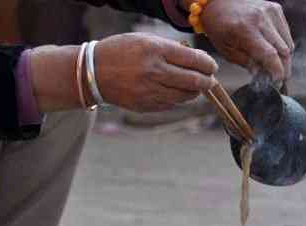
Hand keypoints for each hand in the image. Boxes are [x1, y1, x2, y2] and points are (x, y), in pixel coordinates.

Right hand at [31, 33, 217, 112]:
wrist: (92, 72)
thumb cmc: (122, 52)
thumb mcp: (145, 40)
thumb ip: (171, 49)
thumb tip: (198, 60)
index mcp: (155, 50)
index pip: (194, 60)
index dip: (208, 64)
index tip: (212, 66)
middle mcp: (154, 71)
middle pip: (194, 81)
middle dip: (207, 81)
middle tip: (211, 81)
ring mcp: (150, 91)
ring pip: (185, 96)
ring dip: (195, 92)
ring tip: (195, 87)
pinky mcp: (146, 105)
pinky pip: (171, 104)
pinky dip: (178, 99)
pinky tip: (175, 92)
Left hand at [196, 0, 293, 80]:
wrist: (218, 1)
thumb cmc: (219, 26)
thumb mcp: (226, 49)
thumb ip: (246, 62)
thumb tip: (263, 74)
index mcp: (245, 30)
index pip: (270, 55)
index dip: (277, 71)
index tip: (277, 83)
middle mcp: (261, 18)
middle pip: (283, 50)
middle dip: (284, 68)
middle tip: (279, 79)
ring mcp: (270, 12)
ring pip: (288, 43)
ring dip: (284, 58)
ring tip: (274, 65)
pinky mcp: (276, 9)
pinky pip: (286, 33)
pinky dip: (282, 44)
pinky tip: (272, 49)